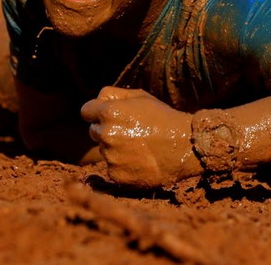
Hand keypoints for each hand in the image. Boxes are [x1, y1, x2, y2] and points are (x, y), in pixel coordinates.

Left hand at [80, 87, 201, 187]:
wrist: (185, 146)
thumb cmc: (163, 118)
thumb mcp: (140, 96)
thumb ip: (113, 95)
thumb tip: (96, 101)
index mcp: (110, 112)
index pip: (85, 111)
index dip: (95, 112)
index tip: (105, 116)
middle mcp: (107, 135)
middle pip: (93, 132)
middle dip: (105, 130)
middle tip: (129, 131)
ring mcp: (111, 157)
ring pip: (104, 151)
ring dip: (115, 149)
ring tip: (139, 146)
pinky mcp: (117, 176)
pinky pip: (112, 169)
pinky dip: (122, 166)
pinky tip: (139, 161)